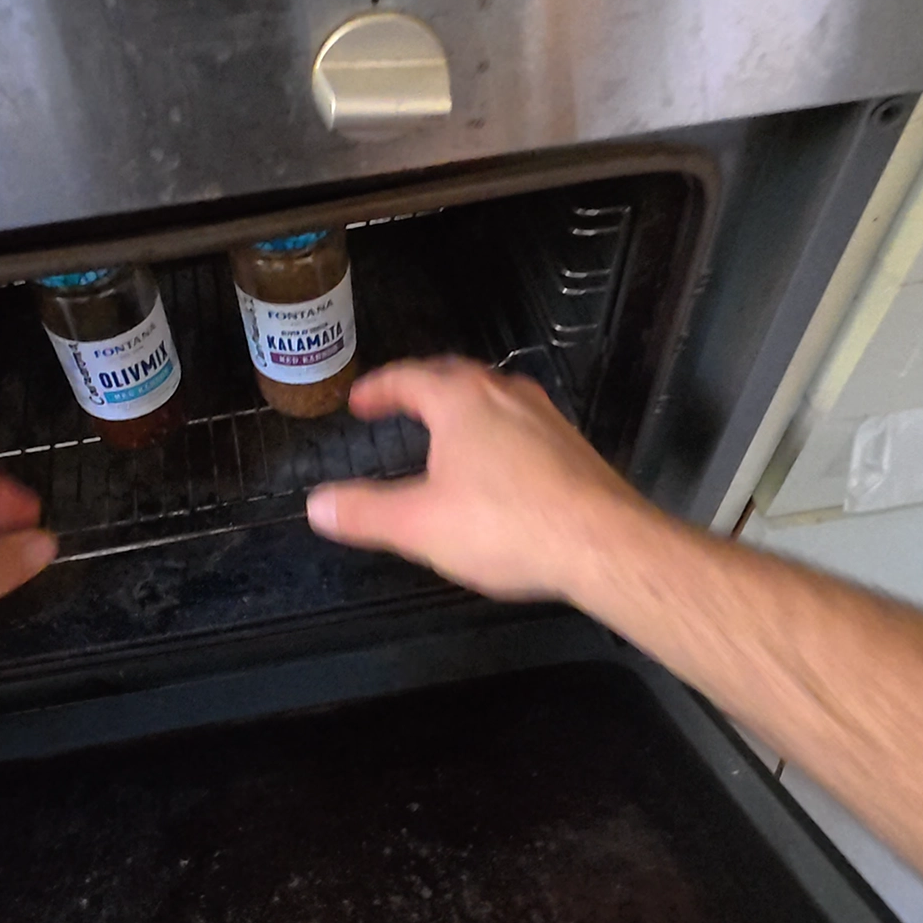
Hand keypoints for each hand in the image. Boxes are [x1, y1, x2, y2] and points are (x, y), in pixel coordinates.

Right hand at [306, 357, 654, 601]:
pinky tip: (497, 468)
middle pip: (455, 377)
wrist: (603, 545)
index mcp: (461, 400)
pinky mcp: (572, 448)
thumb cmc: (508, 526)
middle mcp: (506, 395)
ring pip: (494, 399)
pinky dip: (497, 435)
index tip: (361, 401)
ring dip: (464, 409)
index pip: (408, 378)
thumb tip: (319, 505)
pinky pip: (523, 427)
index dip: (379, 388)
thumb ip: (364, 512)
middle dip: (422, 389)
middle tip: (400, 404)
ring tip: (445, 432)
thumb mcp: (419, 524)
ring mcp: (545, 418)